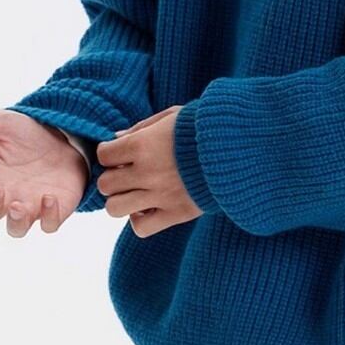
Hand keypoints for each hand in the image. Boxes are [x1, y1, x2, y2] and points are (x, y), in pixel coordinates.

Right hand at [0, 109, 88, 236]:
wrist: (67, 137)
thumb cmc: (29, 134)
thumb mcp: (3, 123)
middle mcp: (7, 195)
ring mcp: (31, 205)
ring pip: (17, 228)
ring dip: (16, 221)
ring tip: (18, 205)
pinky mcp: (56, 209)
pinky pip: (49, 224)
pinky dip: (49, 216)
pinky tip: (50, 198)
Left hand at [96, 106, 202, 237]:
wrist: (240, 147)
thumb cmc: (205, 127)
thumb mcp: (173, 115)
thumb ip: (142, 126)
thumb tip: (115, 139)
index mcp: (144, 144)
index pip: (103, 155)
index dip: (110, 153)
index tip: (122, 152)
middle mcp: (148, 172)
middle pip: (106, 183)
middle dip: (115, 176)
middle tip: (131, 172)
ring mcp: (161, 195)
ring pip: (115, 208)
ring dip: (122, 199)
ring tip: (138, 192)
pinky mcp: (177, 213)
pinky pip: (141, 229)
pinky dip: (141, 220)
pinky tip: (151, 206)